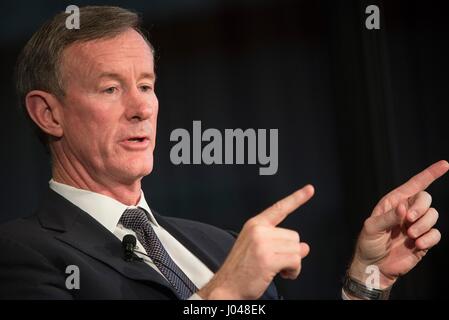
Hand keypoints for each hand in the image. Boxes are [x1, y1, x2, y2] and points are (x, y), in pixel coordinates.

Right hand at [198, 185, 313, 299]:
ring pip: (297, 250)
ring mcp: (262, 243)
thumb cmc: (240, 271)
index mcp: (254, 225)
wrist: (226, 287)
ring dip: (292, 264)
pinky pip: (295, 261)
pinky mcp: (268, 258)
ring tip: (277, 270)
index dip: (297, 198)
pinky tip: (282, 274)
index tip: (309, 189)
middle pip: (294, 236)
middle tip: (277, 263)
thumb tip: (304, 247)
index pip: (279, 208)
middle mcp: (258, 230)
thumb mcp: (258, 250)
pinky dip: (293, 271)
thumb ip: (280, 244)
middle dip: (290, 252)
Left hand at [349, 160, 448, 289]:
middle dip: (420, 207)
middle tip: (408, 219)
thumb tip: (403, 207)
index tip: (445, 164)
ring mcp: (416, 225)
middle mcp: (407, 211)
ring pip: (433, 215)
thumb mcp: (372, 228)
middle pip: (426, 199)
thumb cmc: (369, 244)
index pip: (414, 185)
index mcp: (393, 203)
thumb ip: (388, 217)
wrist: (374, 266)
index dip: (429, 174)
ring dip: (423, 224)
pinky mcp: (423, 240)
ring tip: (410, 235)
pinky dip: (429, 238)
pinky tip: (417, 244)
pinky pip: (436, 234)